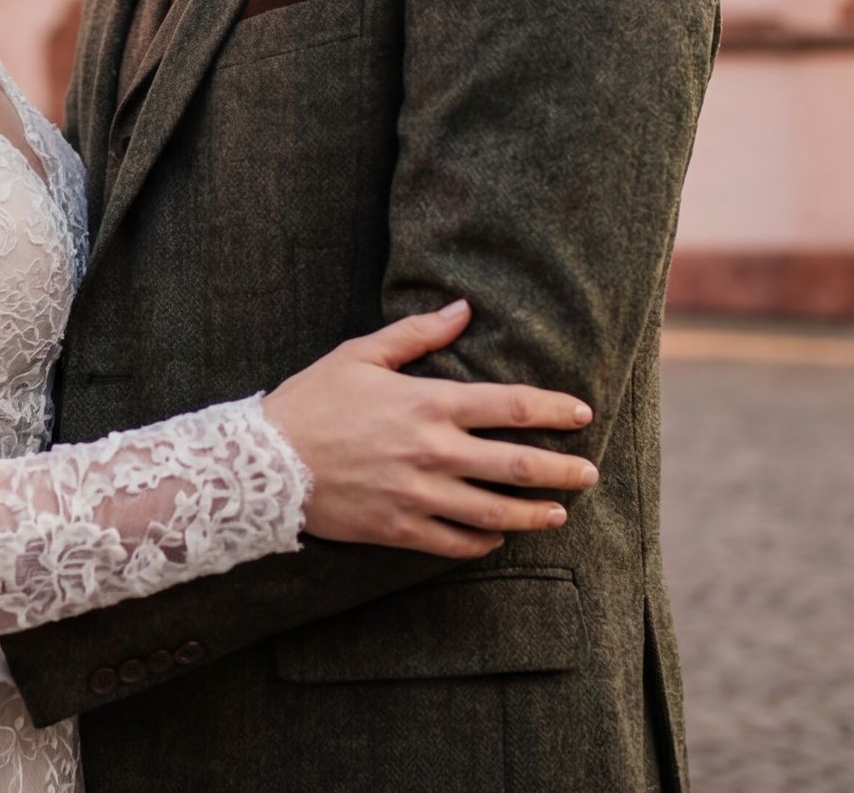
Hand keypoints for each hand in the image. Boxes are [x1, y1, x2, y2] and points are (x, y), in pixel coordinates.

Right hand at [262, 298, 598, 557]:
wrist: (264, 464)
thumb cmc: (312, 401)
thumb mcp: (360, 355)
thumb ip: (416, 334)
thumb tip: (462, 310)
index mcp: (428, 404)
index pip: (510, 407)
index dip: (553, 410)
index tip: (582, 414)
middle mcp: (433, 453)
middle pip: (519, 466)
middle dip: (563, 470)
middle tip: (590, 472)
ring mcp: (420, 497)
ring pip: (497, 511)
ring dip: (535, 513)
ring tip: (558, 513)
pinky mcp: (401, 531)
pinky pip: (458, 543)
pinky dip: (485, 541)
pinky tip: (497, 536)